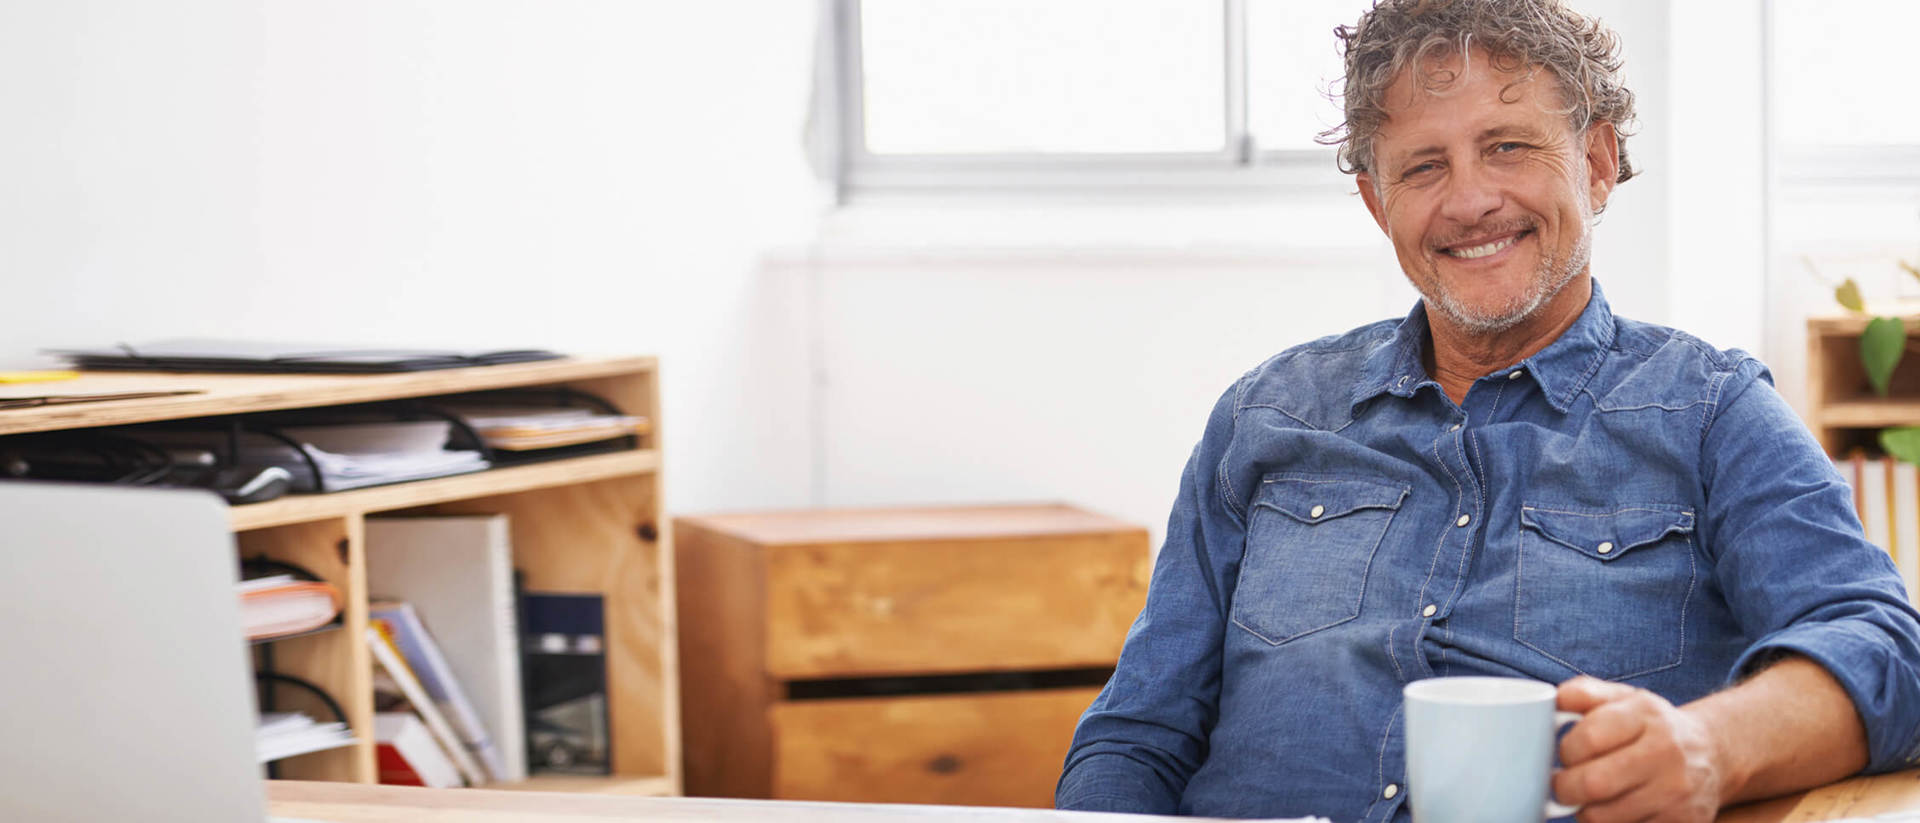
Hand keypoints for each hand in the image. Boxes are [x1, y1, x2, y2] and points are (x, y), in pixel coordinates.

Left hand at [1552, 676, 1729, 822]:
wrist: (1711, 754)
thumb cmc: (1651, 726)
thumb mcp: (1623, 698)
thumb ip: (1584, 693)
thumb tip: (1552, 700)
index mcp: (1645, 715)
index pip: (1589, 738)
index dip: (1565, 751)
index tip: (1563, 755)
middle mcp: (1666, 752)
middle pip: (1594, 783)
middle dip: (1564, 788)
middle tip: (1563, 785)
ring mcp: (1676, 791)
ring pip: (1604, 817)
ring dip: (1584, 811)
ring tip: (1588, 798)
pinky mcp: (1682, 822)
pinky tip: (1615, 809)